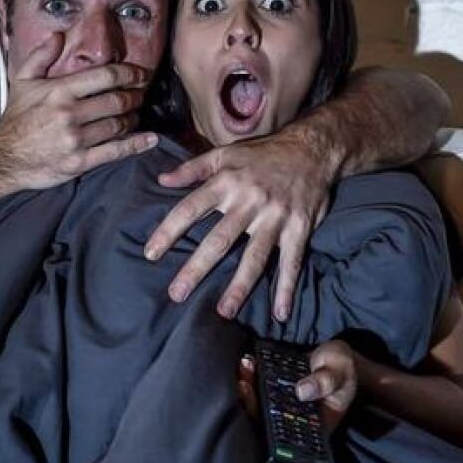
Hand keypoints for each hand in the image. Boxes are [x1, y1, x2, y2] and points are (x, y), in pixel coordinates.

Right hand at [0, 33, 157, 190]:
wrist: (3, 158)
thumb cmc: (16, 119)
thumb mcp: (22, 81)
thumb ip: (41, 56)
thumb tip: (59, 35)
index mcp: (59, 91)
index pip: (106, 77)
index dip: (130, 74)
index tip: (141, 74)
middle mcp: (69, 114)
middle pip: (118, 101)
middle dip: (135, 96)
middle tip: (140, 94)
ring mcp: (75, 140)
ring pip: (119, 125)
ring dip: (134, 118)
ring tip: (135, 113)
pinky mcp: (79, 162)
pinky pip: (115, 152)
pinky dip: (136, 145)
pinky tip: (150, 139)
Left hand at [144, 128, 336, 320]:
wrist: (312, 149)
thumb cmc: (263, 154)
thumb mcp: (225, 154)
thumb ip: (193, 168)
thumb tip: (161, 180)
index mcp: (227, 183)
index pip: (190, 208)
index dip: (169, 231)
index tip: (150, 254)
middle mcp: (249, 202)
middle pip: (219, 240)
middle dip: (197, 268)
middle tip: (177, 294)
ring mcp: (276, 217)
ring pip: (255, 256)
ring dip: (239, 286)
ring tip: (224, 311)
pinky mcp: (299, 229)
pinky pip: (292, 262)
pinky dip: (287, 288)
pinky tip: (280, 314)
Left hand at [237, 341, 357, 433]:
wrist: (338, 359)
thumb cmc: (343, 369)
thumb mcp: (341, 371)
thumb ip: (326, 381)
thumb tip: (302, 391)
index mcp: (314, 426)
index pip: (287, 434)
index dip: (268, 425)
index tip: (258, 404)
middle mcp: (295, 419)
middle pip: (267, 419)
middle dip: (251, 401)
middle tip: (245, 382)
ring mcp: (284, 405)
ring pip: (260, 403)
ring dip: (248, 386)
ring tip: (246, 366)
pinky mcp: (277, 390)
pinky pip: (260, 387)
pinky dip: (252, 376)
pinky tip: (248, 362)